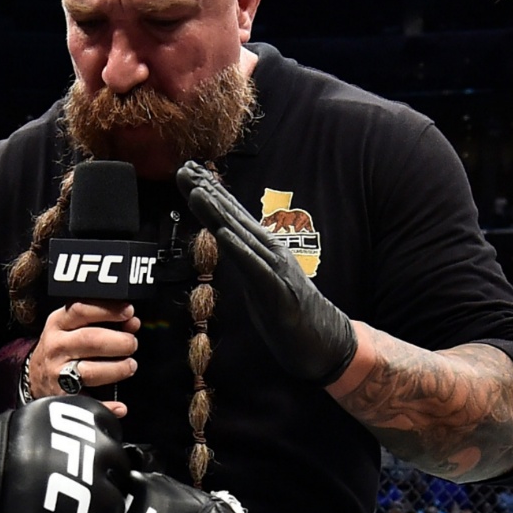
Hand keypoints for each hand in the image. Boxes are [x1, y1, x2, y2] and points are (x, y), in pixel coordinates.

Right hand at [0, 397, 131, 512]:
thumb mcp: (42, 419)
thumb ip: (75, 432)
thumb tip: (96, 443)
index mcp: (93, 420)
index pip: (114, 440)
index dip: (98, 457)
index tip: (81, 465)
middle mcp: (104, 453)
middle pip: (119, 477)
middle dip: (100, 485)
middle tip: (72, 494)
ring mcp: (100, 496)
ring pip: (114, 511)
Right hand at [27, 301, 140, 417]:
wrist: (36, 376)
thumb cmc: (63, 347)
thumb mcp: (73, 326)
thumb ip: (102, 321)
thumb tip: (132, 322)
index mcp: (58, 324)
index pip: (82, 310)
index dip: (108, 311)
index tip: (129, 312)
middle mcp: (56, 347)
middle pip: (90, 340)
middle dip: (119, 342)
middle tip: (132, 344)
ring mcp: (58, 373)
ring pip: (90, 371)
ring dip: (117, 369)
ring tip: (129, 366)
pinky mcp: (62, 397)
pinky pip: (87, 403)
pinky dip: (107, 406)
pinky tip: (119, 406)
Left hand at [176, 162, 356, 384]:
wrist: (327, 344)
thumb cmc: (292, 315)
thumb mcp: (259, 284)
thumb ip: (245, 260)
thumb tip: (225, 242)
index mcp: (264, 251)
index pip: (232, 218)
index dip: (210, 194)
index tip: (188, 173)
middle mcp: (270, 253)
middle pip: (234, 219)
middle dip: (208, 194)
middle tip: (185, 169)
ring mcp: (276, 271)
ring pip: (242, 237)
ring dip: (219, 214)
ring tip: (198, 192)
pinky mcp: (278, 293)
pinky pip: (256, 268)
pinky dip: (240, 250)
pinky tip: (223, 234)